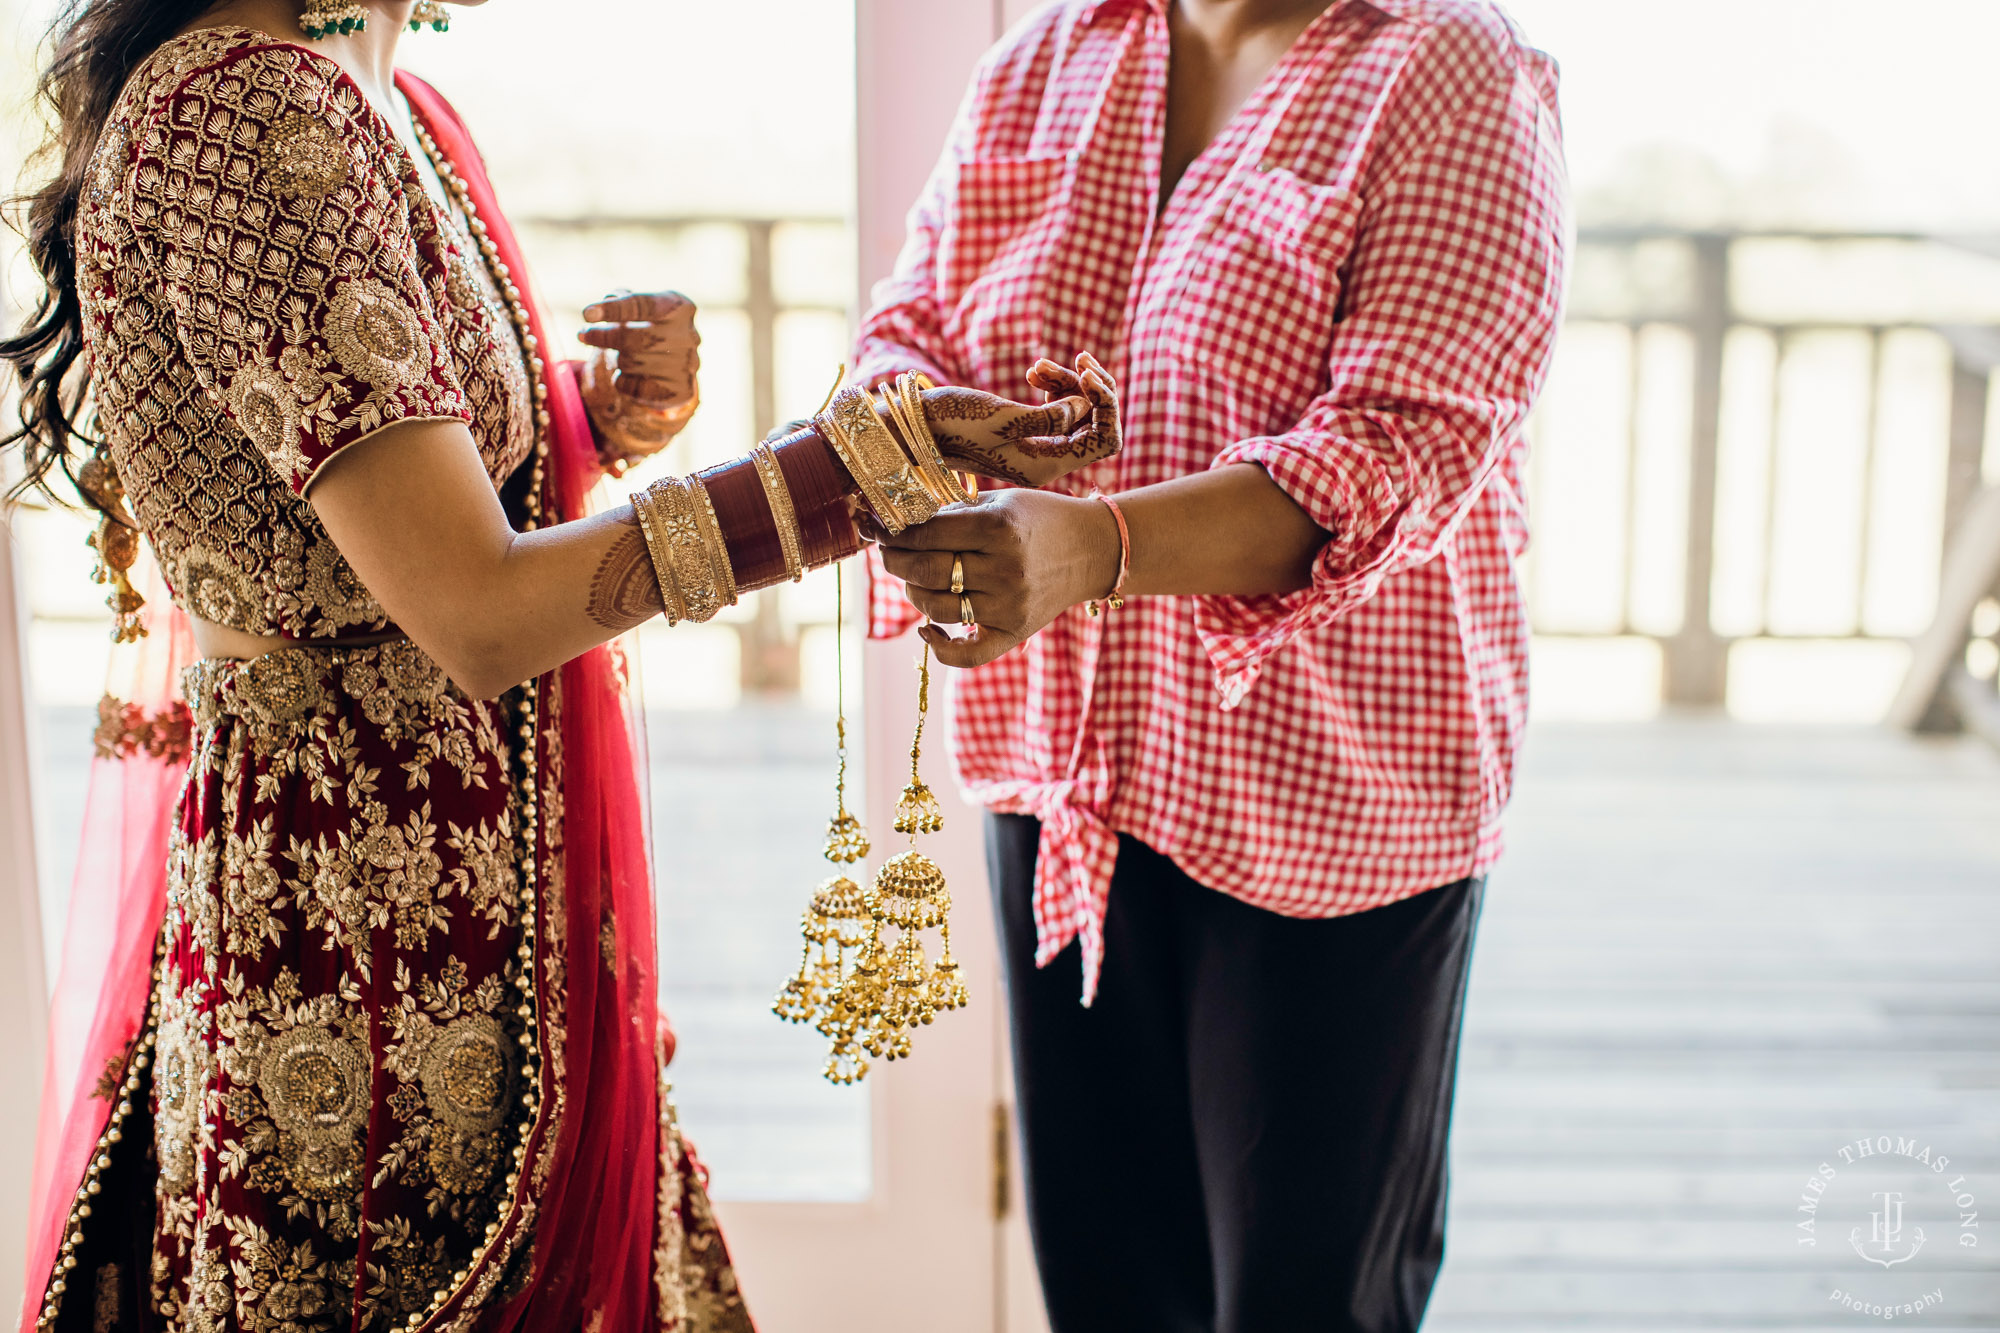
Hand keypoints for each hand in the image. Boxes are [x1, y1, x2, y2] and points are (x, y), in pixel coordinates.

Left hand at [578, 290, 700, 471]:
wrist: (674, 363)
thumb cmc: (648, 326)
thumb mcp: (637, 307)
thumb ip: (622, 301)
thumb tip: (610, 300)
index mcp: (679, 307)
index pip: (642, 306)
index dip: (613, 310)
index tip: (586, 314)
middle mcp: (688, 335)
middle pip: (636, 338)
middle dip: (604, 337)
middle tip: (582, 335)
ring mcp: (687, 365)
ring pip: (633, 363)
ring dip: (617, 359)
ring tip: (619, 356)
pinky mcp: (680, 390)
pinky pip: (637, 388)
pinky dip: (622, 382)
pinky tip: (626, 376)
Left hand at [870, 488, 1120, 667]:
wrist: (1092, 549)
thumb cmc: (1040, 518)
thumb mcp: (999, 501)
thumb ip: (953, 512)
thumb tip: (897, 521)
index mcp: (998, 528)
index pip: (926, 533)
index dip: (894, 531)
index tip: (878, 528)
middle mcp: (1003, 569)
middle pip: (926, 571)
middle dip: (895, 560)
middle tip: (888, 552)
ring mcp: (1009, 606)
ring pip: (936, 608)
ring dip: (912, 594)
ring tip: (912, 580)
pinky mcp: (1014, 632)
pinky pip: (967, 655)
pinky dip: (939, 646)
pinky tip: (927, 629)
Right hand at [923, 353, 1120, 487]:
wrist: (915, 427)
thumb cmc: (952, 423)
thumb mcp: (1002, 418)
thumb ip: (1049, 417)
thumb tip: (1084, 406)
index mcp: (1046, 465)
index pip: (1104, 441)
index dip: (1106, 405)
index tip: (1085, 373)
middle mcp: (1046, 461)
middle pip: (1095, 425)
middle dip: (1091, 389)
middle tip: (1079, 359)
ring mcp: (1037, 447)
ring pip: (1076, 412)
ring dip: (1067, 382)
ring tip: (1038, 367)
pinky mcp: (1025, 431)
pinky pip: (1055, 408)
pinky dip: (1052, 386)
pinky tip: (1033, 372)